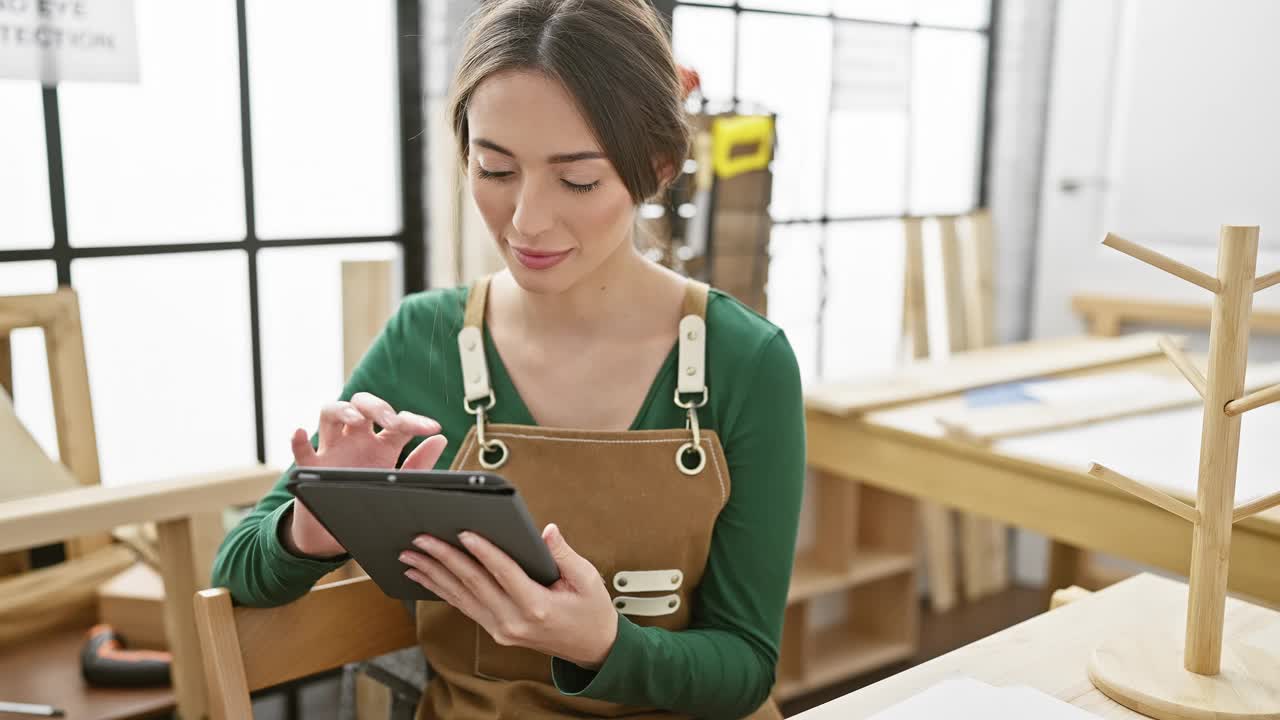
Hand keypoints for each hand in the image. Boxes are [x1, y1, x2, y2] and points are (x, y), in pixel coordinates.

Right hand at [285, 392, 448, 557]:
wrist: (336, 535)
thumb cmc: (368, 501)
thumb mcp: (396, 483)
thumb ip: (419, 464)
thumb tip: (440, 439)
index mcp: (382, 444)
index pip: (398, 422)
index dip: (415, 421)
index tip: (432, 429)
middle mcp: (357, 440)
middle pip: (362, 404)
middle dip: (377, 406)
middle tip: (390, 421)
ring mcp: (332, 449)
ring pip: (330, 413)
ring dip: (342, 410)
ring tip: (355, 418)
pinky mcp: (309, 468)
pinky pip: (300, 450)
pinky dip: (297, 441)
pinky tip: (300, 433)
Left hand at [399, 524, 617, 668]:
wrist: (592, 649)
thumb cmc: (591, 613)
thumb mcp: (588, 579)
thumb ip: (564, 554)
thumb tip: (546, 531)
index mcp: (537, 607)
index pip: (503, 574)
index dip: (483, 551)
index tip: (464, 532)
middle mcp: (514, 622)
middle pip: (473, 584)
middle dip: (444, 558)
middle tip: (422, 539)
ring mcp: (501, 629)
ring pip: (461, 597)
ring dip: (434, 574)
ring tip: (411, 556)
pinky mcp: (496, 630)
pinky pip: (464, 607)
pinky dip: (442, 590)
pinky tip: (426, 576)